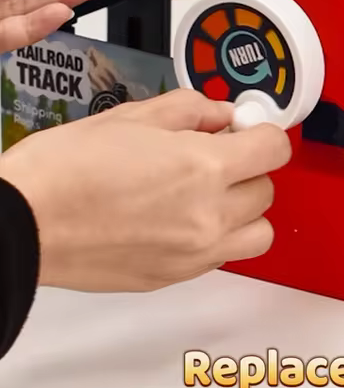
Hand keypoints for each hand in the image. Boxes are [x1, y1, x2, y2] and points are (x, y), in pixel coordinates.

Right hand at [0, 89, 291, 291]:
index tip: (249, 131)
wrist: (23, 222)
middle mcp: (209, 216)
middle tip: (218, 159)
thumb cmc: (68, 167)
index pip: (274, 149)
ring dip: (245, 210)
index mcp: (203, 168)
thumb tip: (223, 115)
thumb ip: (192, 110)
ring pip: (258, 231)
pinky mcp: (176, 277)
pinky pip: (223, 255)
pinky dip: (219, 236)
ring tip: (210, 196)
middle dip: (249, 169)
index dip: (264, 134)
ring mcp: (196, 253)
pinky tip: (183, 220)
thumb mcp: (133, 116)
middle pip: (268, 190)